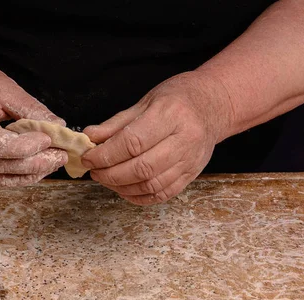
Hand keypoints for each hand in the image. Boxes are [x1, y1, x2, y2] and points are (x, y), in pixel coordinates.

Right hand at [0, 51, 67, 185]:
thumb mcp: (8, 89)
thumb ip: (32, 110)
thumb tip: (58, 127)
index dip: (22, 147)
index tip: (46, 139)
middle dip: (33, 163)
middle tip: (60, 154)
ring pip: (1, 176)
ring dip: (32, 172)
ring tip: (55, 161)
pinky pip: (0, 178)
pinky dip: (22, 176)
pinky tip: (42, 167)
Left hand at [81, 71, 232, 204]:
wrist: (215, 105)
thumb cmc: (179, 99)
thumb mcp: (145, 102)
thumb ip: (116, 124)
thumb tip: (90, 137)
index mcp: (171, 115)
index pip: (133, 142)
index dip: (106, 154)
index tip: (88, 157)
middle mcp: (184, 140)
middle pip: (141, 167)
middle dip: (110, 173)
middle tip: (94, 171)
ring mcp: (190, 161)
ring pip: (151, 185)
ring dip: (121, 186)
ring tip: (106, 179)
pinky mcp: (191, 175)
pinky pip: (162, 194)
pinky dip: (138, 196)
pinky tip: (124, 189)